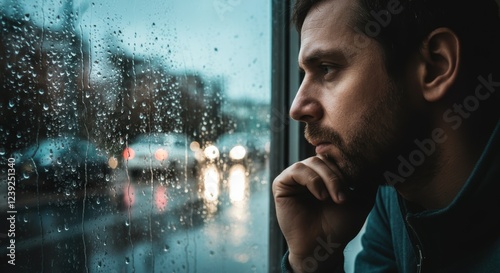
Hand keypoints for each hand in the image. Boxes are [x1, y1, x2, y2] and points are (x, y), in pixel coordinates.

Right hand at [272, 155, 376, 271]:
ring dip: (327, 179)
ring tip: (332, 199)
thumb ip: (368, 179)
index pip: (335, 157)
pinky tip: (320, 196)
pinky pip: (297, 170)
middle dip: (337, 176)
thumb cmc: (340, 225)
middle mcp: (309, 173)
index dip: (346, 166)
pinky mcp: (282, 184)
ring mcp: (295, 178)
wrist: (322, 245)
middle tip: (343, 197)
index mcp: (325, 174)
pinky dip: (312, 180)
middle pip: (325, 158)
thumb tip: (376, 161)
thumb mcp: (362, 199)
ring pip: (312, 162)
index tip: (356, 184)